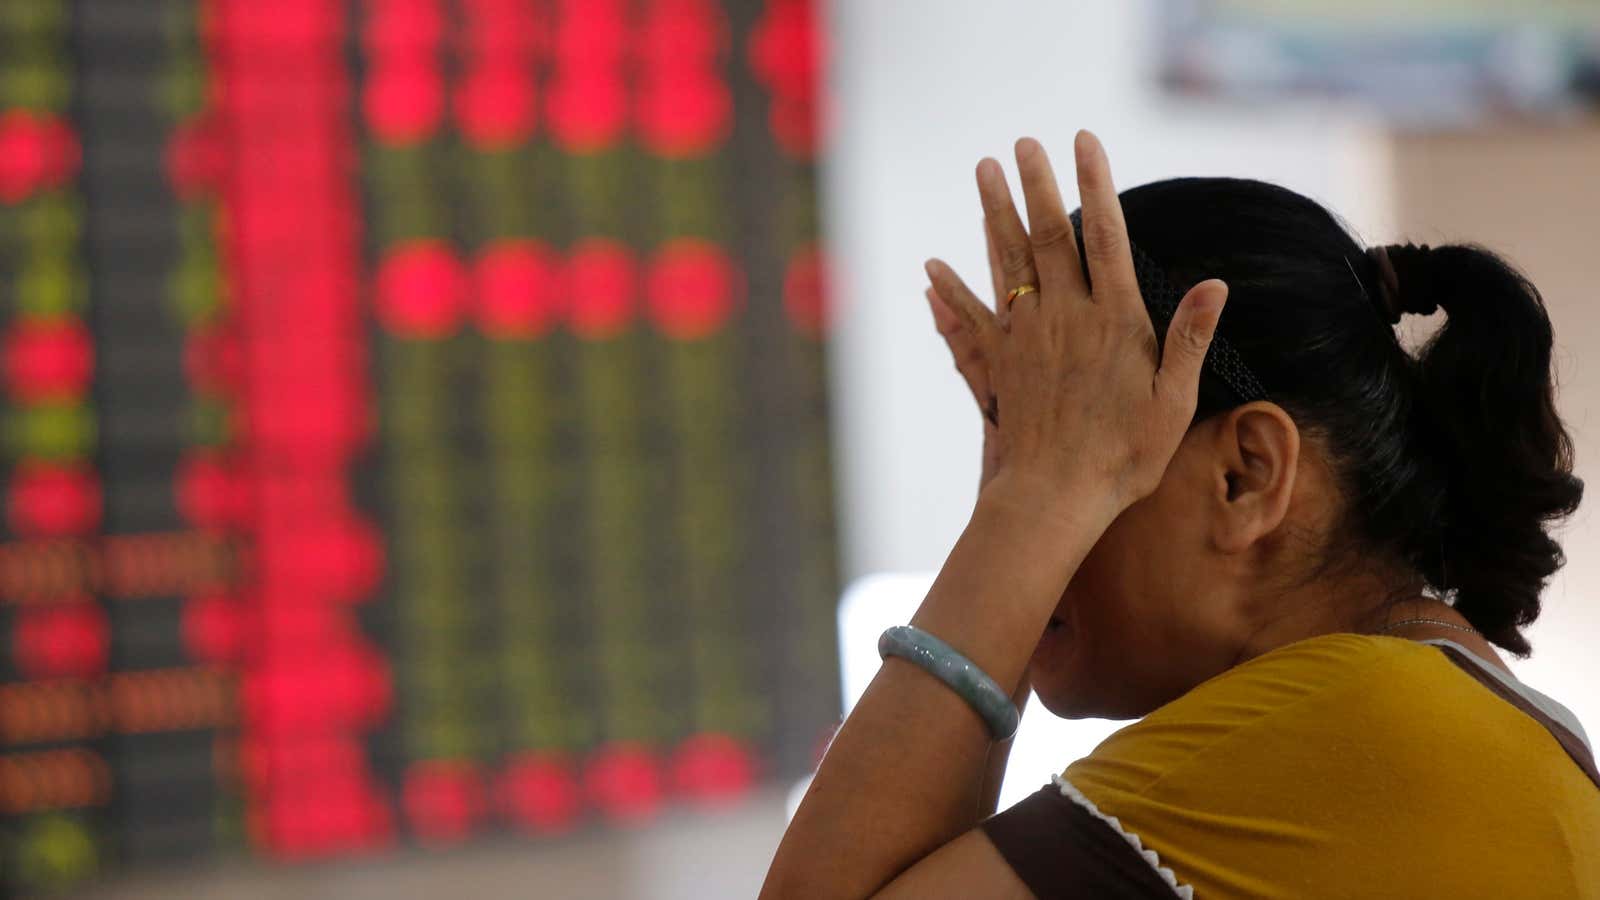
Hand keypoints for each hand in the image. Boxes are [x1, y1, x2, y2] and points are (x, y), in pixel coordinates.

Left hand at [924, 131, 1228, 515]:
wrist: (1057, 497)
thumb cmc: (1126, 455)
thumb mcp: (1174, 401)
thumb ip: (1189, 339)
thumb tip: (1215, 283)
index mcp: (1115, 319)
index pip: (1105, 235)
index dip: (1095, 183)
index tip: (1084, 142)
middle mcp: (1066, 317)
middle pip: (1049, 236)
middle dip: (1036, 185)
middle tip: (1023, 143)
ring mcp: (1027, 338)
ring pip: (1008, 263)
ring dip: (995, 214)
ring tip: (983, 171)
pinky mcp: (1000, 366)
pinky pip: (970, 321)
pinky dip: (950, 292)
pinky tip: (931, 268)